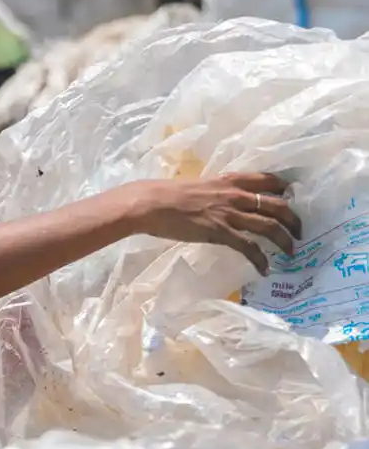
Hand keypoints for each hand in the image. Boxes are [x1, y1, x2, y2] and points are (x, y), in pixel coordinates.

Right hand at [126, 172, 302, 274]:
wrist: (149, 204)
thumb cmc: (165, 194)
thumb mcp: (197, 186)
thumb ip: (214, 192)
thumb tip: (216, 202)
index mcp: (229, 180)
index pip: (268, 180)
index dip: (284, 190)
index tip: (291, 198)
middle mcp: (235, 195)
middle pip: (278, 205)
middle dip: (294, 219)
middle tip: (299, 231)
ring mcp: (229, 214)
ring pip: (270, 226)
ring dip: (285, 241)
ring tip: (291, 252)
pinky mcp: (221, 232)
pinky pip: (250, 247)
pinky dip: (260, 260)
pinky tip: (264, 269)